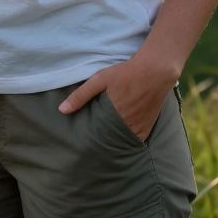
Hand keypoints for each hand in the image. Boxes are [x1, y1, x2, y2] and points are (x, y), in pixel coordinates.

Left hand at [56, 55, 176, 142]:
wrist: (154, 71)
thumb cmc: (125, 73)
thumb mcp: (99, 80)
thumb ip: (81, 95)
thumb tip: (62, 110)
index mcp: (112, 115)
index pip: (96, 136)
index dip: (89, 140)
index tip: (81, 142)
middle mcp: (126, 125)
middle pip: (110, 141)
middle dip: (101, 143)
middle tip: (91, 145)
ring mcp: (139, 127)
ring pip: (123, 142)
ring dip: (114, 143)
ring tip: (104, 144)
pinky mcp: (148, 127)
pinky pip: (136, 140)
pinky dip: (128, 140)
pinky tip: (120, 139)